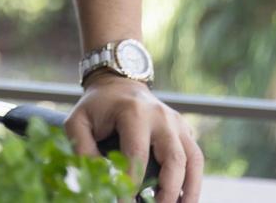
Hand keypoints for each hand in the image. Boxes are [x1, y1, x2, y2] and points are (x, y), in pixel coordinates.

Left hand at [66, 75, 202, 202]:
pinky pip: (196, 159)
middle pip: (174, 158)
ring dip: (189, 191)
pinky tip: (183, 200)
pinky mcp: (185, 131)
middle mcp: (161, 117)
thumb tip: (100, 178)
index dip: (132, 183)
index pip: (137, 153)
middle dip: (168, 191)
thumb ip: (82, 149)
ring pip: (193, 160)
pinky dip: (194, 183)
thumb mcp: (79, 121)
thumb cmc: (97, 107)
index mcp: (134, 113)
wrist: (119, 85)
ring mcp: (177, 123)